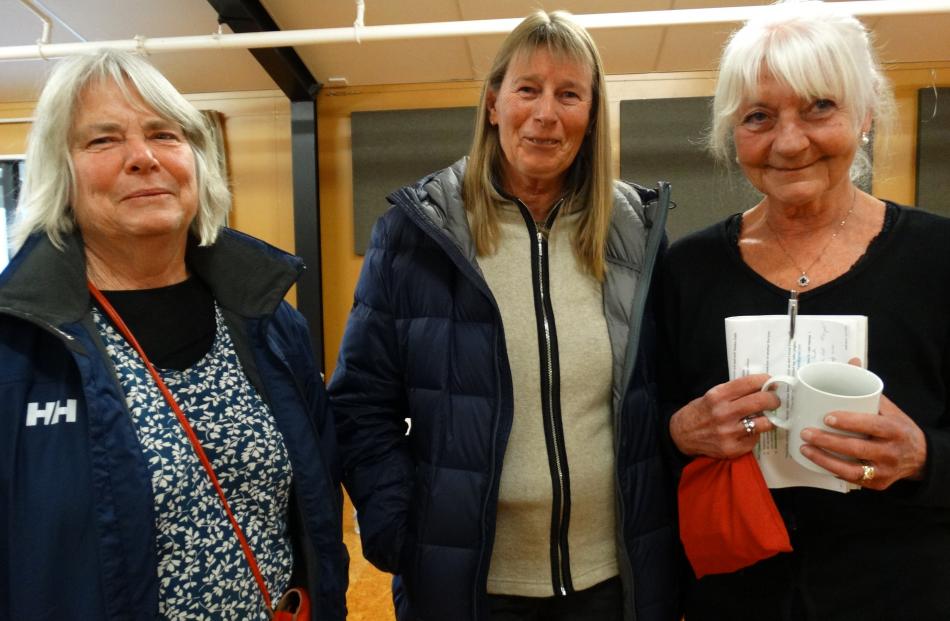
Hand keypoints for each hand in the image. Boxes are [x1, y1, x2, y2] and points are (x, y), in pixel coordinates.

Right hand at [670, 374, 779, 458]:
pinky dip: (754, 434)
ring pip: (764, 423)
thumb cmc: (700, 412)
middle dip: (774, 399)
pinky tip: (747, 431)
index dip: (765, 380)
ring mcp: (728, 433)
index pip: (749, 383)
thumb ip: (734, 392)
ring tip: (765, 417)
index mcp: (718, 396)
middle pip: (761, 401)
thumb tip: (761, 387)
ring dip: (769, 419)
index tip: (771, 382)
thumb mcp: (712, 395)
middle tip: (775, 400)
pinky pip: (755, 439)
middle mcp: (723, 413)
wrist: (681, 435)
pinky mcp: (732, 449)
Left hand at [799, 393, 926, 489]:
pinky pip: (852, 479)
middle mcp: (891, 452)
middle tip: (806, 432)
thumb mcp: (888, 408)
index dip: (849, 422)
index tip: (826, 417)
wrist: (919, 456)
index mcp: (894, 429)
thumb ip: (868, 388)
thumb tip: (852, 362)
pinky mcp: (878, 484)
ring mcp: (884, 470)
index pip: (871, 425)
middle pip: (857, 448)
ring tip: (805, 449)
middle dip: (827, 441)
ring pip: (851, 469)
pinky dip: (833, 471)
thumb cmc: (897, 427)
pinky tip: (817, 462)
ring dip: (824, 460)